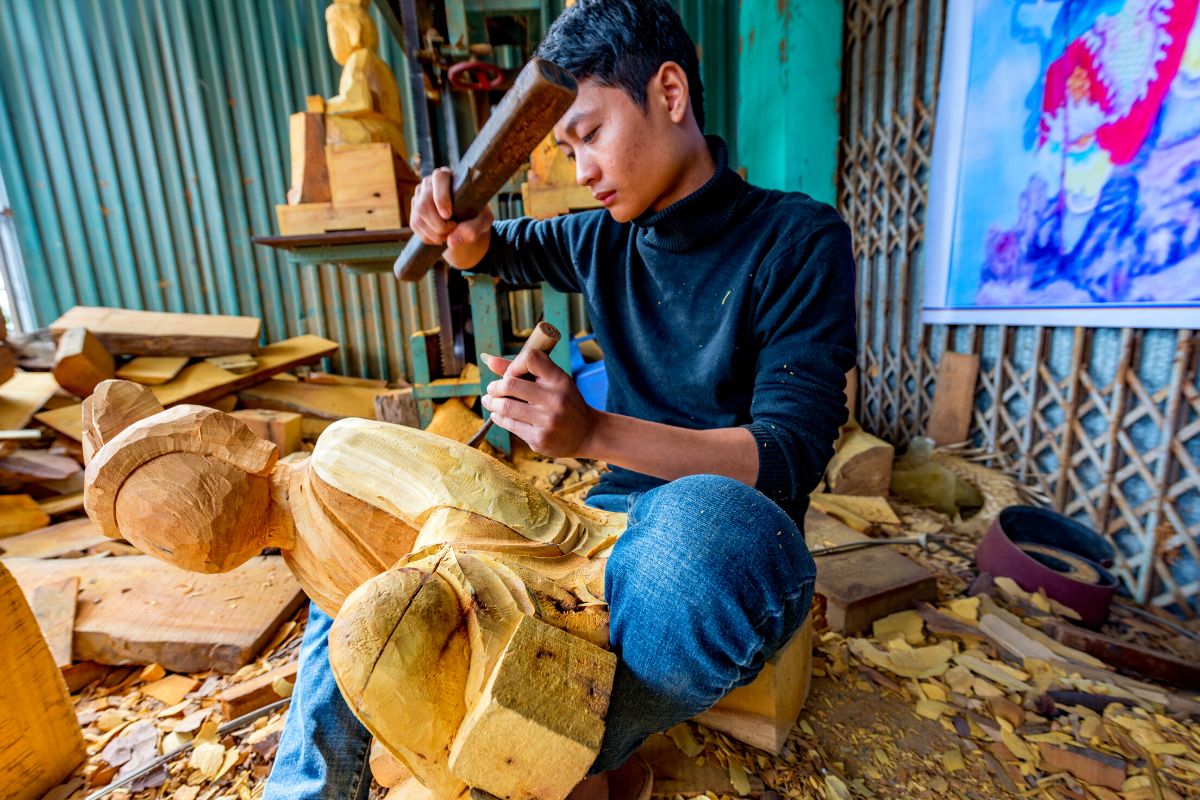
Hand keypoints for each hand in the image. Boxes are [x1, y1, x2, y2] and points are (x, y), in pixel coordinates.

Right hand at [409, 166, 493, 268]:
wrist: (466, 219)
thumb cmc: (477, 214)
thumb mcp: (483, 221)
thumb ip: (474, 229)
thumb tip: (452, 241)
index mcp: (448, 176)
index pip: (439, 178)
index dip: (441, 198)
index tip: (448, 215)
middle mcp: (429, 183)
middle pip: (424, 204)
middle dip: (439, 225)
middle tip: (452, 230)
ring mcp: (419, 197)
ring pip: (419, 218)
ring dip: (435, 234)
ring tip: (449, 235)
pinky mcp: (414, 211)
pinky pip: (416, 227)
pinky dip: (429, 237)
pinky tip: (440, 237)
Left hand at [479, 349, 598, 456]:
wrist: (587, 434)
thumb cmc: (564, 401)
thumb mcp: (552, 381)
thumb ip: (522, 370)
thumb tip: (488, 359)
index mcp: (560, 380)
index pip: (531, 358)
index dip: (514, 364)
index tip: (510, 373)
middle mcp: (555, 399)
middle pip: (510, 384)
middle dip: (495, 386)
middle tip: (491, 389)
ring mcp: (548, 421)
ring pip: (506, 406)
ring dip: (491, 402)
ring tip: (489, 400)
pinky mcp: (540, 439)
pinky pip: (510, 425)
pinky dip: (498, 417)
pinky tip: (498, 414)